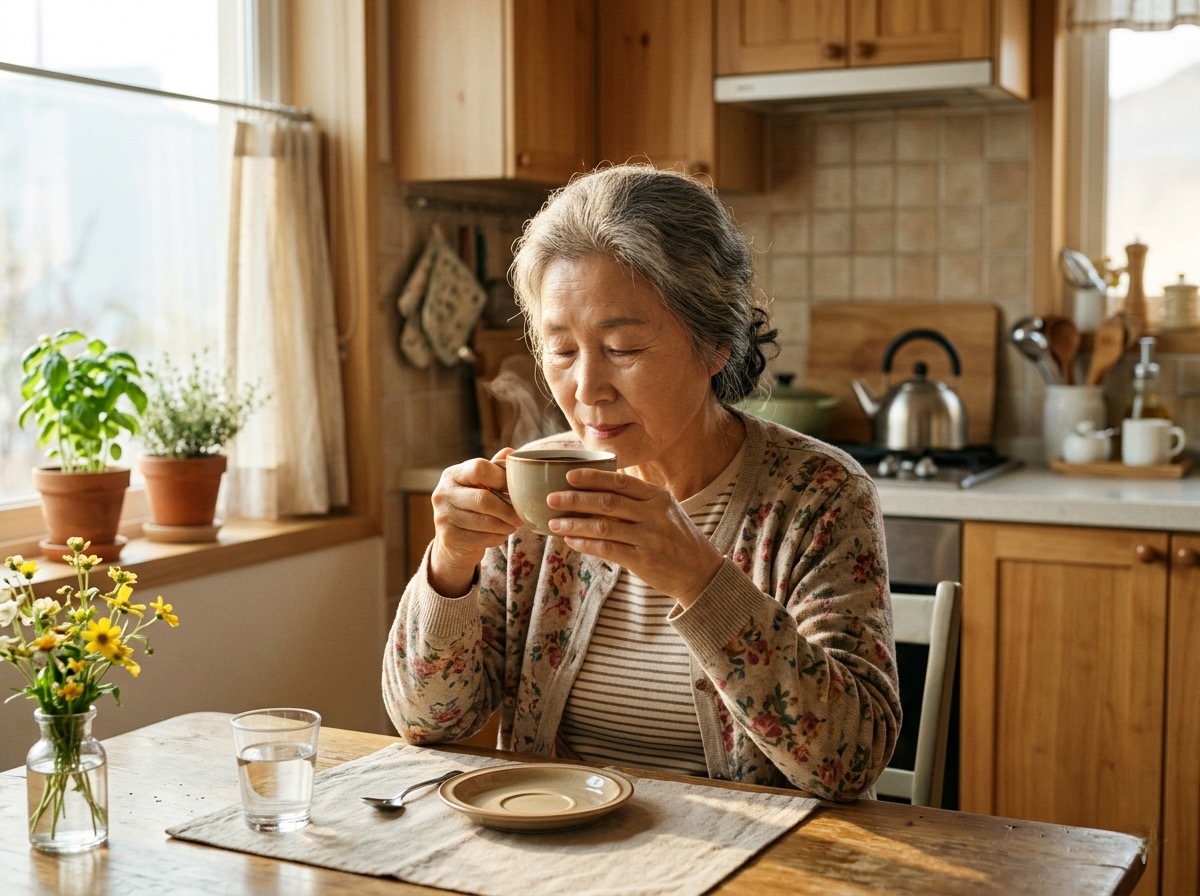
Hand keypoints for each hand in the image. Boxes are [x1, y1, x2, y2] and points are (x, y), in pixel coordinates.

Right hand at [428, 450, 522, 595]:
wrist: (454, 542)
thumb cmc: (473, 508)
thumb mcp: (480, 485)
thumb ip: (494, 469)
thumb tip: (511, 452)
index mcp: (452, 474)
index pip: (479, 468)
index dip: (502, 478)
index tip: (516, 490)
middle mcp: (442, 493)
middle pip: (483, 499)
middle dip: (507, 510)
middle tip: (520, 517)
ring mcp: (442, 516)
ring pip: (485, 521)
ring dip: (505, 526)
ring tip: (512, 526)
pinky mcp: (448, 538)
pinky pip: (482, 539)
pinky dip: (497, 538)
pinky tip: (498, 536)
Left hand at [545, 469, 723, 606]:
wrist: (701, 572)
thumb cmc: (677, 539)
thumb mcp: (666, 511)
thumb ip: (639, 500)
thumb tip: (599, 489)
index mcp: (658, 497)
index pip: (620, 483)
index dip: (592, 478)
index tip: (569, 476)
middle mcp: (654, 514)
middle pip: (607, 502)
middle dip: (575, 499)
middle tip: (552, 498)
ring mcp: (649, 537)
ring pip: (603, 526)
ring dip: (575, 525)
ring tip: (554, 523)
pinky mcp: (643, 560)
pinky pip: (608, 549)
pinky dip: (586, 545)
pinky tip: (571, 542)